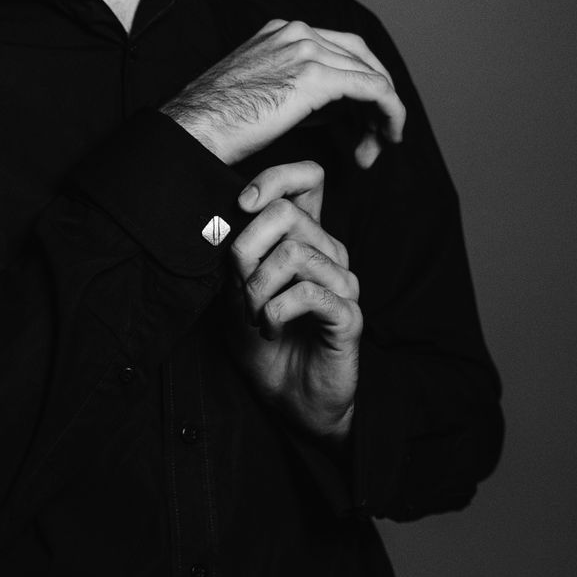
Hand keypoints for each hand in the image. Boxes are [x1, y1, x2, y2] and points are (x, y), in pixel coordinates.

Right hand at [162, 19, 403, 168]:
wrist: (194, 130)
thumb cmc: (218, 123)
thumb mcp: (263, 93)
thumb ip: (301, 91)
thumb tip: (335, 110)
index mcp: (282, 32)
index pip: (340, 50)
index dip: (359, 86)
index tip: (360, 122)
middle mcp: (297, 32)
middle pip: (361, 57)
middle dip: (376, 98)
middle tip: (377, 135)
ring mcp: (307, 49)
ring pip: (370, 75)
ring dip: (381, 114)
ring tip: (376, 149)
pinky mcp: (316, 76)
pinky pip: (374, 89)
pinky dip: (389, 113)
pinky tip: (388, 137)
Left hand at [224, 161, 360, 439]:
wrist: (290, 399)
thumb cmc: (264, 346)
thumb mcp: (236, 296)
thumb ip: (237, 258)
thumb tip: (228, 219)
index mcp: (305, 240)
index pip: (308, 179)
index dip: (276, 177)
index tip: (244, 203)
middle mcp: (329, 253)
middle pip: (287, 215)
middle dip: (246, 250)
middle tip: (239, 288)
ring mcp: (343, 283)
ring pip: (294, 253)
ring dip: (257, 290)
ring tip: (254, 317)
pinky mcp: (348, 314)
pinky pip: (308, 292)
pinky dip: (275, 311)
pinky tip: (271, 329)